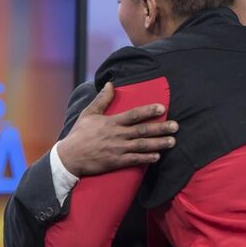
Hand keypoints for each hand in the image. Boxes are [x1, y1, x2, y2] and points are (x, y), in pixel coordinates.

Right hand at [56, 82, 177, 176]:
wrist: (69, 157)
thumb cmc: (79, 134)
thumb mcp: (89, 113)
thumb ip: (102, 99)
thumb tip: (110, 84)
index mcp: (111, 122)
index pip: (134, 114)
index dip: (148, 111)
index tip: (162, 108)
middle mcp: (117, 135)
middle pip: (143, 130)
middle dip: (161, 128)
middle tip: (175, 126)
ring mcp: (117, 149)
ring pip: (142, 145)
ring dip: (158, 143)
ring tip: (172, 141)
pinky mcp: (116, 162)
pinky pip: (135, 160)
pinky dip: (146, 158)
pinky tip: (157, 156)